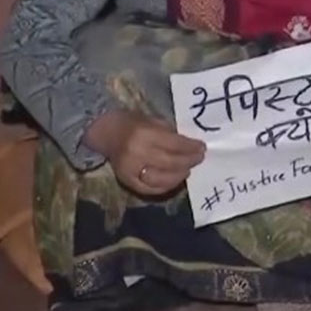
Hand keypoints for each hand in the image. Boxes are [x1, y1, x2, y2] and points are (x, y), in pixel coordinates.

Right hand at [85, 108, 205, 197]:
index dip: (191, 148)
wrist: (107, 132)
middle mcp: (136, 154)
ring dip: (179, 175)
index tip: (202, 148)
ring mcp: (130, 170)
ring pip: (161, 179)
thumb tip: (193, 147)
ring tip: (188, 169)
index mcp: (144, 134)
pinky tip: (175, 179)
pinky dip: (165, 186)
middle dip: (188, 161)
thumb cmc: (135, 123)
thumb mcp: (155, 121)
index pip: (174, 144)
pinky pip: (149, 189)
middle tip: (199, 158)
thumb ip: (172, 135)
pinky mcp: (126, 181)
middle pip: (170, 162)